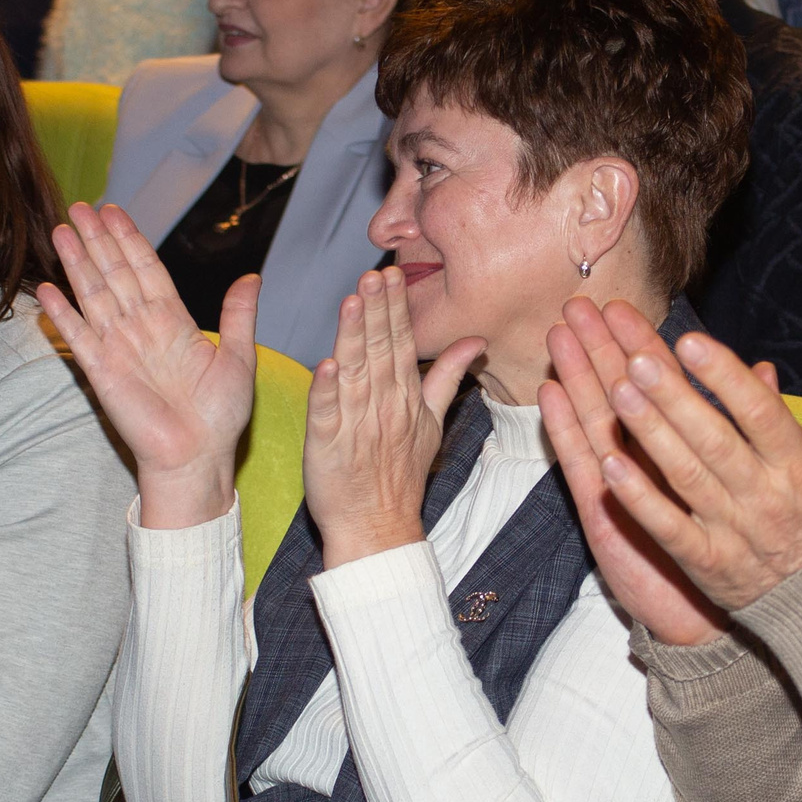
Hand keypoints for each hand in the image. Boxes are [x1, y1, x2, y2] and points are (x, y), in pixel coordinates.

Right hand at [38, 202, 253, 528]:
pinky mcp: (102, 372)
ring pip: (95, 295)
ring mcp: (119, 347)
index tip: (114, 211)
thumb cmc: (220, 416)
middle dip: (97, 240)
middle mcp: (142, 328)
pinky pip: (79, 337)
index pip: (146, 270)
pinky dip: (63, 314)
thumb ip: (239, 314)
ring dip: (78, 263)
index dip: (129, 240)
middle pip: (115, 274)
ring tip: (62, 230)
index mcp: (174, 322)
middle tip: (80, 206)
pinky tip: (48, 289)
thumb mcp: (240, 357)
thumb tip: (252, 275)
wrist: (198, 458)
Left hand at [303, 267, 486, 567]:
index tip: (391, 275)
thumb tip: (476, 341)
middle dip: (376, 310)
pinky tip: (325, 364)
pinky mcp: (327, 446)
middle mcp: (383, 406)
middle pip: (380, 350)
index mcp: (406, 397)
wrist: (378, 526)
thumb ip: (448, 377)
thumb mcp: (433, 423)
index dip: (395, 308)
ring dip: (353, 337)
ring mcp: (355, 425)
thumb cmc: (401, 475)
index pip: (402, 344)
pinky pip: (327, 414)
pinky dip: (326, 390)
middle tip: (374, 275)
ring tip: (351, 301)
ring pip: (355, 373)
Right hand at [540, 304, 739, 645]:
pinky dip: (568, 432)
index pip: (655, 387)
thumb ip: (750, 426)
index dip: (640, 344)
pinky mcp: (602, 517)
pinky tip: (552, 396)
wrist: (699, 620)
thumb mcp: (742, 481)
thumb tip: (768, 374)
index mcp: (673, 450)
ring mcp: (615, 487)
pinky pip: (582, 468)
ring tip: (560, 332)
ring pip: (593, 419)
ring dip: (577, 375)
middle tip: (578, 301)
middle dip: (599, 346)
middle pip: (617, 393)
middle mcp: (638, 464)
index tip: (625, 304)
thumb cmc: (723, 550)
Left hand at [552, 301, 801, 612]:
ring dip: (650, 435)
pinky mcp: (705, 561)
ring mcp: (731, 530)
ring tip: (616, 391)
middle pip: (713, 440)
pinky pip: (667, 528)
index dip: (725, 376)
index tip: (690, 340)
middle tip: (637, 358)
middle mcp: (763, 495)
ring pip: (686, 477)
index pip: (759, 412)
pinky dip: (638, 499)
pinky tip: (608, 465)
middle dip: (674, 398)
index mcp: (798, 463)